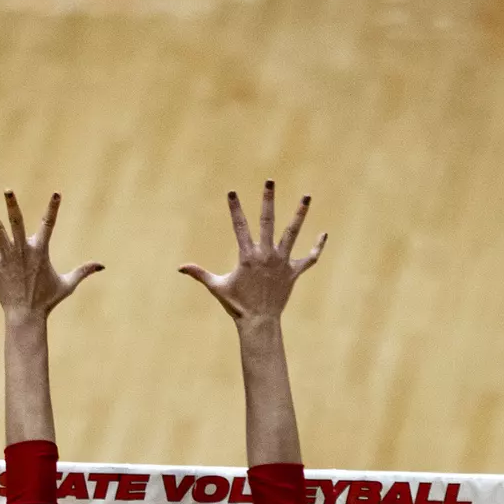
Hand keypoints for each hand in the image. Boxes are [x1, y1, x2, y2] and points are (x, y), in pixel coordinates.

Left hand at [0, 192, 103, 322]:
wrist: (26, 315)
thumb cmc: (47, 300)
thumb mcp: (68, 284)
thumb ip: (83, 271)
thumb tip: (102, 266)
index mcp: (41, 251)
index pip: (48, 224)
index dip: (53, 208)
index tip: (56, 194)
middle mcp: (24, 250)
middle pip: (17, 222)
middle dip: (12, 205)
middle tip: (8, 189)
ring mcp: (8, 257)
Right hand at [179, 180, 326, 323]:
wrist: (259, 322)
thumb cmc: (236, 305)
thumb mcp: (217, 287)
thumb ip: (199, 274)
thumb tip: (180, 267)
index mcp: (247, 256)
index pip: (240, 226)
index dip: (235, 209)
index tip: (232, 192)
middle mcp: (266, 255)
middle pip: (268, 221)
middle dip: (268, 200)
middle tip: (270, 181)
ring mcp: (282, 262)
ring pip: (292, 233)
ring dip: (299, 214)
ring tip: (306, 196)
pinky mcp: (294, 272)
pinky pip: (309, 258)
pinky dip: (317, 247)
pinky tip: (323, 234)